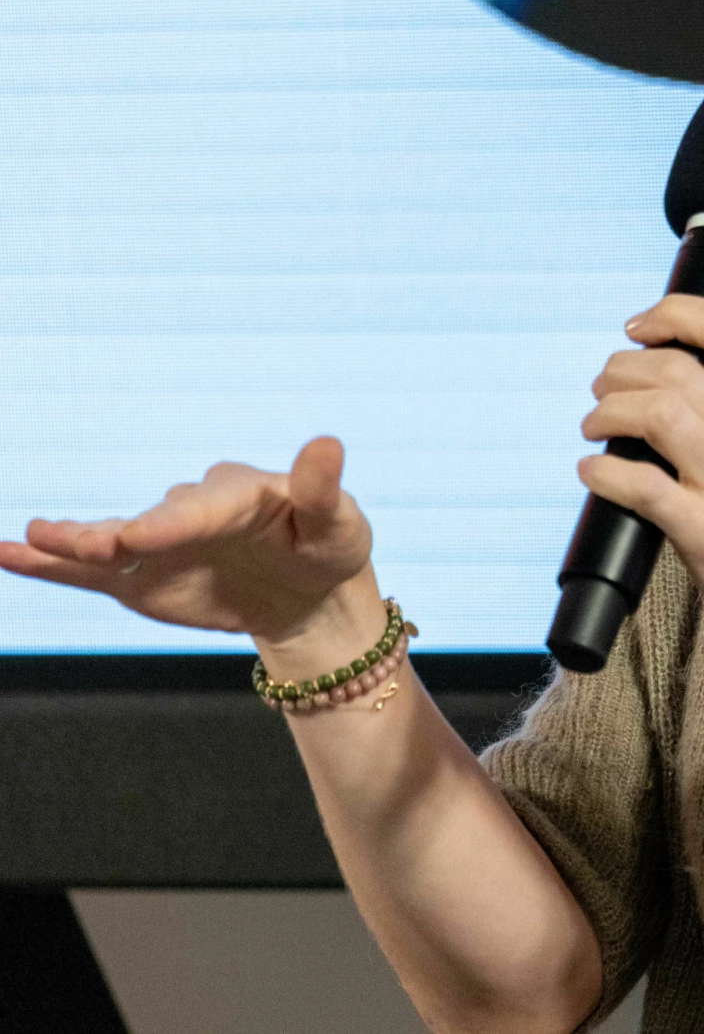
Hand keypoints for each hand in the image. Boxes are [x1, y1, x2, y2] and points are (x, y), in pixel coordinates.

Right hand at [0, 436, 374, 645]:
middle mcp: (190, 511)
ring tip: (33, 538)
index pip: (202, 508)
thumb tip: (328, 442)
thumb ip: (322, 491)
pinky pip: (90, 571)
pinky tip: (8, 552)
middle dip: (120, 536)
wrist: (307, 591)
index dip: (171, 523)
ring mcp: (160, 544)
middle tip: (94, 546)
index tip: (138, 537)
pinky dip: (49, 564)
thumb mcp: (339, 524)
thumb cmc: (327, 546)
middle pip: (150, 524)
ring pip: (111, 545)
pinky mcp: (140, 576)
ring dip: (73, 544)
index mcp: (239, 494)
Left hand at [580, 296, 703, 683]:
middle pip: (674, 367)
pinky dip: (602, 474)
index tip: (640, 327)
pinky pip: (640, 485)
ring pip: (655, 413)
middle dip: (620, 370)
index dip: (675, 313)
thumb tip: (665, 404)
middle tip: (602, 390)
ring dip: (607, 413)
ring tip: (594, 427)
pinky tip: (593, 475)